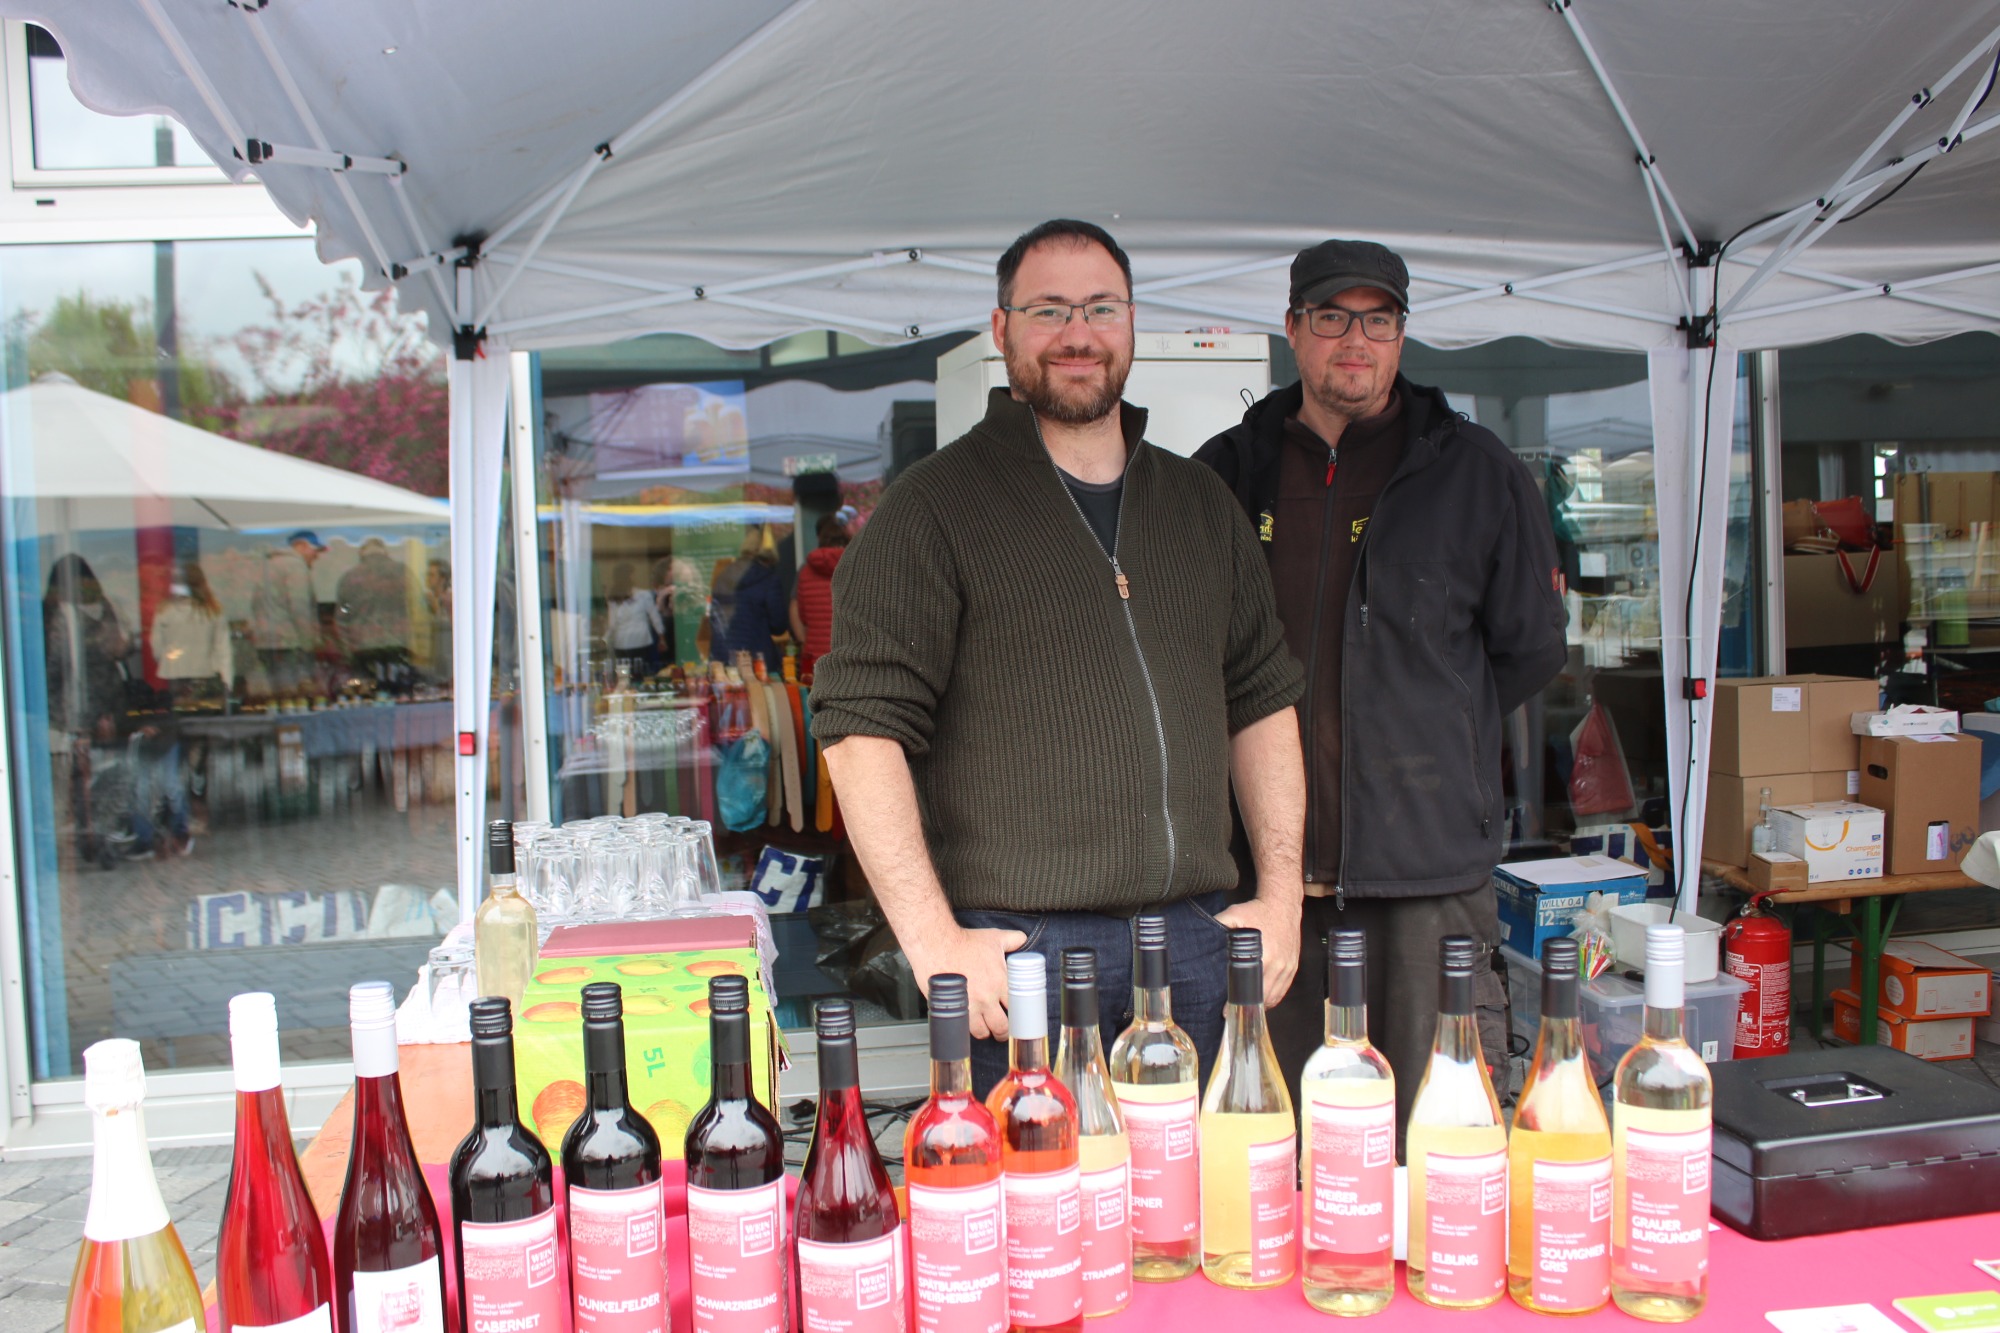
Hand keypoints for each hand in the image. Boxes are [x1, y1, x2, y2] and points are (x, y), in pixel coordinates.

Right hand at [909, 926, 1027, 1041]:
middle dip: (1002, 1030)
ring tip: (984, 1028)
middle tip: (1000, 1029)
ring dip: (984, 1032)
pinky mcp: (952, 1010)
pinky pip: (962, 1029)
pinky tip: (966, 1025)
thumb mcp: (994, 937)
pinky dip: (966, 1029)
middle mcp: (987, 998)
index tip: (1014, 1016)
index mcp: (1000, 982)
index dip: (1016, 1014)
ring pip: (982, 1032)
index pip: (1016, 1008)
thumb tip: (1022, 940)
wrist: (937, 944)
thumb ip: (1013, 939)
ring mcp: (969, 1006)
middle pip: (1001, 1027)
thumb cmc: (963, 942)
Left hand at [1216, 895, 1300, 1006]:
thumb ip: (1219, 925)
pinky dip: (1272, 998)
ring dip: (1259, 1006)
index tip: (1226, 1010)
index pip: (1249, 987)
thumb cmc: (1258, 911)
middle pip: (1261, 997)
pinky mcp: (1292, 967)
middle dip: (1247, 1007)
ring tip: (1245, 1010)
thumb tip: (1201, 936)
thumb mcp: (1235, 914)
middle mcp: (1277, 964)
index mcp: (1264, 955)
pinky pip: (1283, 990)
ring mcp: (1287, 967)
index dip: (1236, 1001)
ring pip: (1273, 997)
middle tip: (1232, 1013)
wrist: (1283, 904)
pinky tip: (1261, 1001)